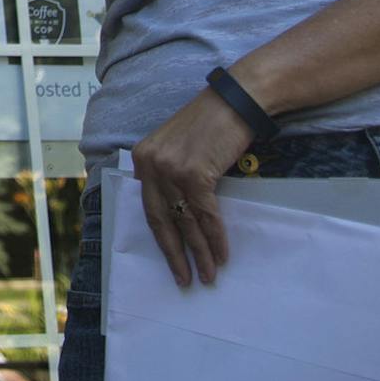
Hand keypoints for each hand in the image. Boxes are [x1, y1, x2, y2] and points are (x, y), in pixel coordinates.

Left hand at [130, 88, 255, 287]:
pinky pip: (205, 214)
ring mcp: (170, 168)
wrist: (236, 101)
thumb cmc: (213, 125)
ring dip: (199, 252)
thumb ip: (172, 177)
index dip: (162, 238)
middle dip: (174, 254)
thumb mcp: (180, 149)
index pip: (149, 207)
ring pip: (185, 221)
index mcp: (143, 159)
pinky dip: (215, 237)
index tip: (171, 261)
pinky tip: (222, 255)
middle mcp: (150, 164)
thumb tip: (179, 217)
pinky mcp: (194, 173)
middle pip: (161, 219)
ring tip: (208, 275)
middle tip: (184, 279)